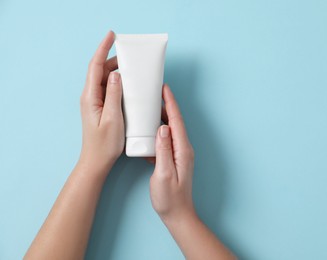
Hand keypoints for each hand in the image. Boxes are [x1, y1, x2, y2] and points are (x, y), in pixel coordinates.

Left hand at [79, 31, 123, 172]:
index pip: (95, 66)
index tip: (111, 36)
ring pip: (105, 79)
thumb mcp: (112, 118)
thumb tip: (117, 74)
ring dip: (117, 70)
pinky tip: (129, 84)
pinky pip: (109, 89)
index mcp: (90, 97)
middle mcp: (90, 96)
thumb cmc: (104, 144)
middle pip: (100, 70)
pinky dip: (118, 82)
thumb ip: (114, 94)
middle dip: (113, 58)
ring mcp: (95, 102)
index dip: (102, 49)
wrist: (97, 161)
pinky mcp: (101, 107)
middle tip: (130, 54)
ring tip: (132, 67)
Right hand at [150, 84, 195, 221]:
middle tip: (156, 92)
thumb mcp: (162, 174)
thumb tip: (162, 128)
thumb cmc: (169, 198)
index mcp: (182, 150)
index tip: (165, 89)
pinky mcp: (174, 159)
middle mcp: (183, 149)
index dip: (171, 104)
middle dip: (166, 106)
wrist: (177, 214)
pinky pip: (166, 140)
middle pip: (175, 122)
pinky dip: (158, 131)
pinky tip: (149, 130)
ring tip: (151, 107)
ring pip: (170, 130)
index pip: (176, 121)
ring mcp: (179, 154)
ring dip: (162, 117)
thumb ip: (163, 150)